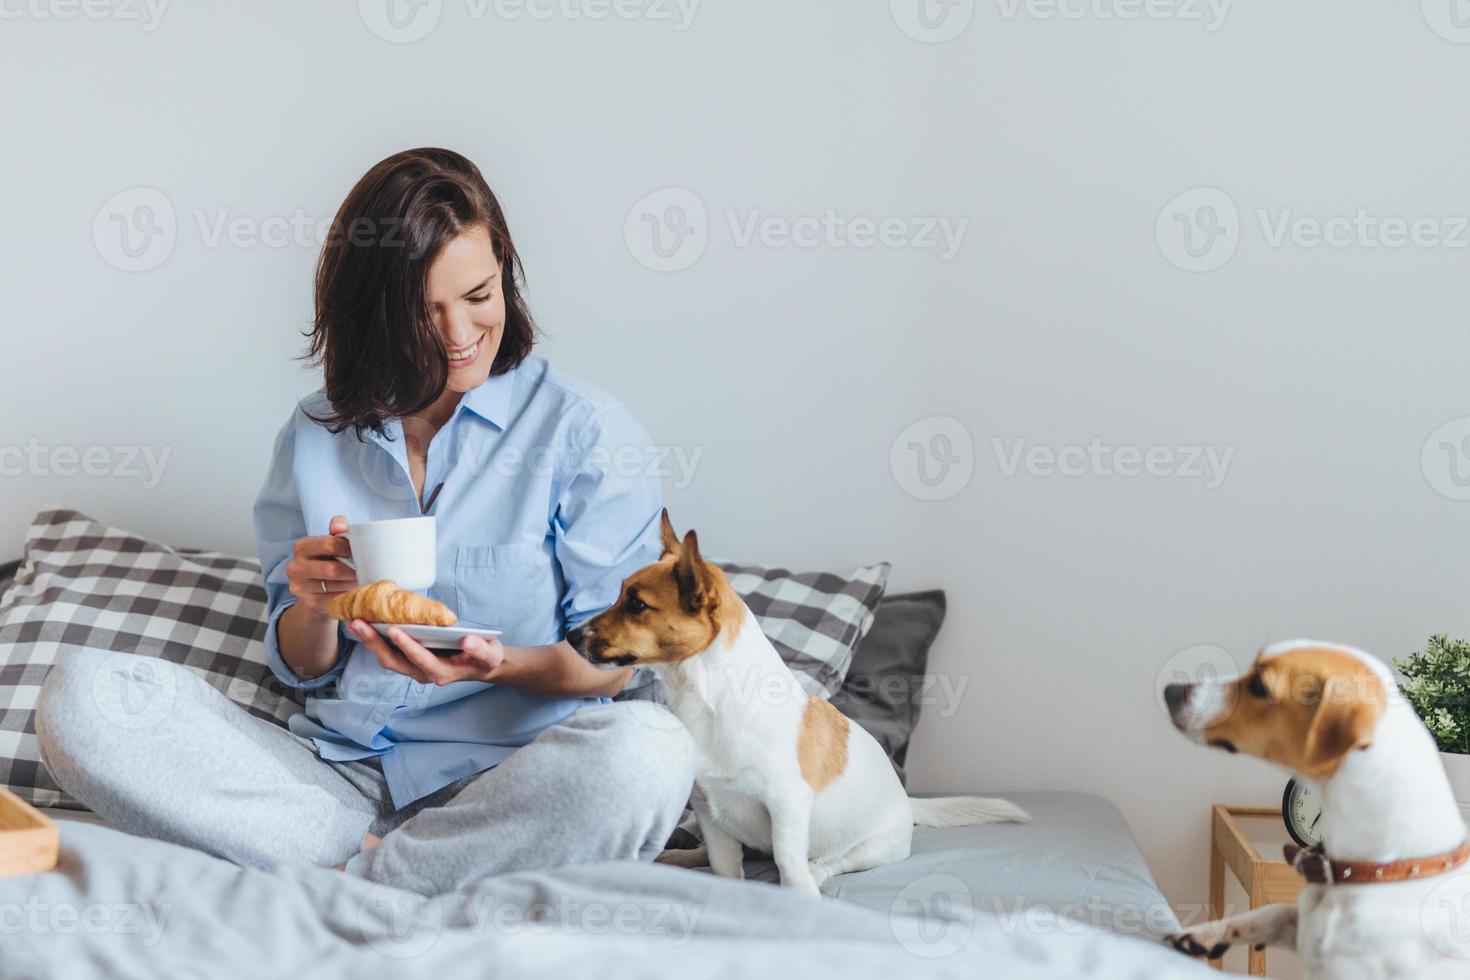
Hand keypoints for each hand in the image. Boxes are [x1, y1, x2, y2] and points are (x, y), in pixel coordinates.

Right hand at [285, 515, 355, 616]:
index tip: (364, 552)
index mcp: (302, 546)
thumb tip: (340, 523)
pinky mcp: (308, 603)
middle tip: (369, 571)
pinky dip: (348, 597)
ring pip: (335, 586)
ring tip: (364, 581)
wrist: (314, 590)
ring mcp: (299, 587)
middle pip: (333, 569)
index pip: (330, 544)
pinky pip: (334, 600)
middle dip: (353, 571)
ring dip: (353, 584)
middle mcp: (295, 567)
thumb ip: (337, 532)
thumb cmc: (328, 561)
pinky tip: (355, 593)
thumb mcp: (331, 544)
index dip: (350, 548)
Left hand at [349, 620, 506, 684]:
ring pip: (387, 658)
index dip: (407, 646)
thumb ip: (481, 649)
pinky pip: (389, 652)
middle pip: (393, 661)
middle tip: (358, 623)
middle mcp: (423, 673)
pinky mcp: (409, 660)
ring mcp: (414, 668)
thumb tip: (468, 640)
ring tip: (355, 622)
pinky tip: (366, 623)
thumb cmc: (485, 658)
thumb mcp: (490, 654)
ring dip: (370, 641)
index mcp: (442, 672)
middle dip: (374, 643)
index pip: (420, 659)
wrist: (481, 666)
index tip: (394, 630)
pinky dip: (376, 639)